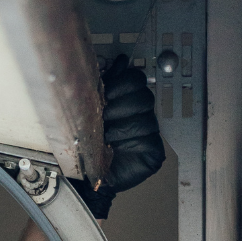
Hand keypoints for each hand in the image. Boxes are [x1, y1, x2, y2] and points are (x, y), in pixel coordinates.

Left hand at [71, 54, 165, 219]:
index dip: (122, 82)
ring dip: (121, 122)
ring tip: (106, 134)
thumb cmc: (88, 146)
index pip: (136, 78)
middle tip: (104, 115)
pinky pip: (148, 135)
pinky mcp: (154, 151)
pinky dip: (128, 138)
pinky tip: (115, 145)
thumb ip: (104, 87)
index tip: (105, 93)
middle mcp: (142, 115)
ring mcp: (150, 133)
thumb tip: (119, 61)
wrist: (87, 178)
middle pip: (143, 94)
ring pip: (145, 114)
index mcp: (127, 101)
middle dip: (120, 103)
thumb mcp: (91, 111)